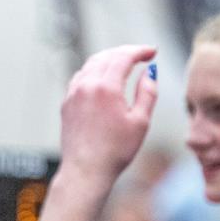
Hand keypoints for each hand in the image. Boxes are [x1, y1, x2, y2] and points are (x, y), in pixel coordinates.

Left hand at [59, 45, 157, 186]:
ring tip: (125, 62)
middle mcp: (86, 85)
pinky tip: (103, 77)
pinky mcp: (67, 102)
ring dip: (109, 58)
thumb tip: (149, 72)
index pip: (123, 57)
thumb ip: (147, 93)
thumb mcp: (140, 122)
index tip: (152, 51)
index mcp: (106, 87)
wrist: (85, 169)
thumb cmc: (115, 151)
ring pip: (91, 64)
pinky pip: (81, 76)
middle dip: (126, 52)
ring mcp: (73, 92)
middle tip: (142, 54)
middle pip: (107, 56)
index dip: (140, 51)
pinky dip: (95, 70)